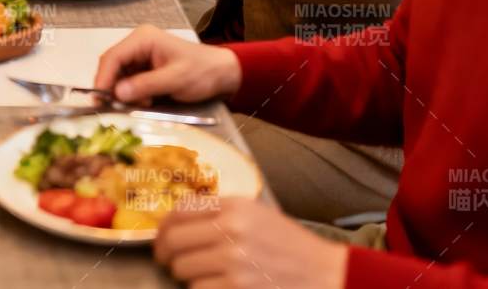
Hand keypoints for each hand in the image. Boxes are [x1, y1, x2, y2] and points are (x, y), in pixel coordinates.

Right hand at [92, 24, 241, 104]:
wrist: (223, 75)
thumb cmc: (203, 72)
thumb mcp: (176, 79)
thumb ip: (146, 85)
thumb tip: (117, 93)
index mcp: (143, 39)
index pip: (113, 57)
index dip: (103, 78)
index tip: (99, 99)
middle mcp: (138, 45)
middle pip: (112, 66)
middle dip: (114, 88)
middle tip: (120, 106)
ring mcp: (140, 57)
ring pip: (118, 77)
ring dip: (125, 93)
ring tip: (144, 102)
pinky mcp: (144, 69)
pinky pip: (129, 83)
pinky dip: (134, 95)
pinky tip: (147, 101)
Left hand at [155, 198, 346, 288]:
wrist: (326, 275)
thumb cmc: (290, 247)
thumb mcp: (257, 216)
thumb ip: (219, 213)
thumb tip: (176, 223)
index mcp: (235, 206)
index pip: (178, 211)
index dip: (163, 227)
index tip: (161, 238)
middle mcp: (231, 229)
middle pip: (173, 241)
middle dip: (166, 254)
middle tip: (169, 261)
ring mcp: (234, 261)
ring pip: (182, 269)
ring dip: (185, 276)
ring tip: (200, 276)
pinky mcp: (237, 288)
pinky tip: (214, 286)